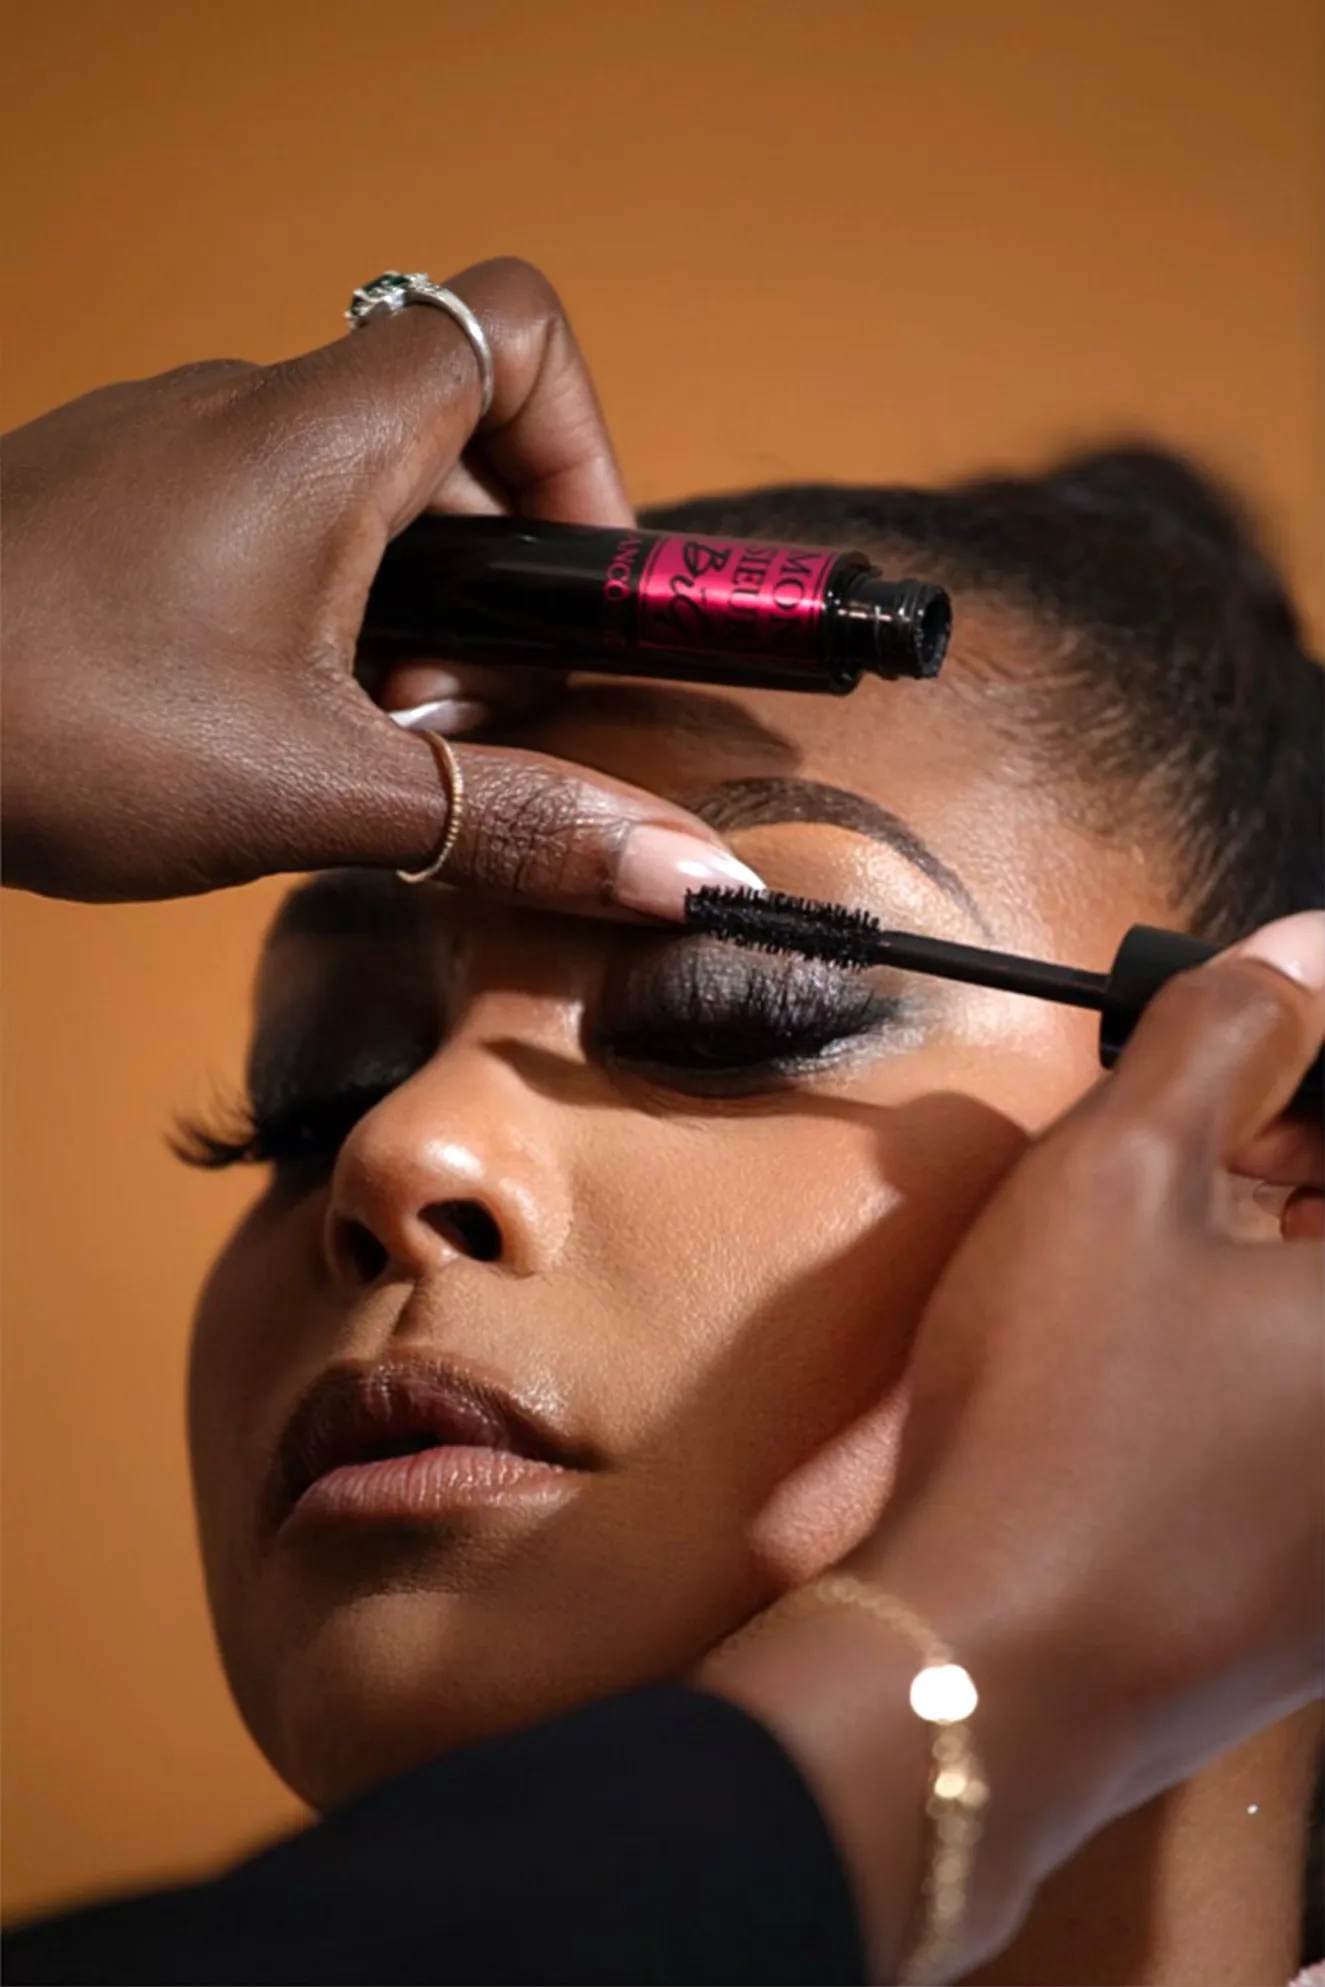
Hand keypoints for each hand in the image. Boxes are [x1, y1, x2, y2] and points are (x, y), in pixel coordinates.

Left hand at [0, 258, 754, 913]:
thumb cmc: (54, 723)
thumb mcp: (323, 794)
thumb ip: (519, 824)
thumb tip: (692, 874)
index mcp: (324, 434)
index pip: (516, 329)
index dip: (584, 449)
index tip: (570, 588)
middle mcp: (246, 406)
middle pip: (446, 438)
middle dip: (487, 590)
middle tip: (449, 720)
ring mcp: (168, 450)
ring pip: (350, 495)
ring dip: (396, 617)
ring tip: (350, 743)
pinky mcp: (111, 508)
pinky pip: (257, 527)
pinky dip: (304, 617)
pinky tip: (255, 731)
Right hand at [704, 911, 1324, 1977]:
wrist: (986, 1669)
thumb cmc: (1052, 1427)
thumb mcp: (1114, 1179)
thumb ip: (1220, 1039)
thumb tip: (1290, 956)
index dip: (1314, 1069)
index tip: (1261, 1037)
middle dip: (1301, 1149)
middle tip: (1219, 1106)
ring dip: (1286, 1237)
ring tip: (1186, 1201)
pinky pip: (1316, 1414)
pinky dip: (1275, 1342)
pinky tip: (1174, 1328)